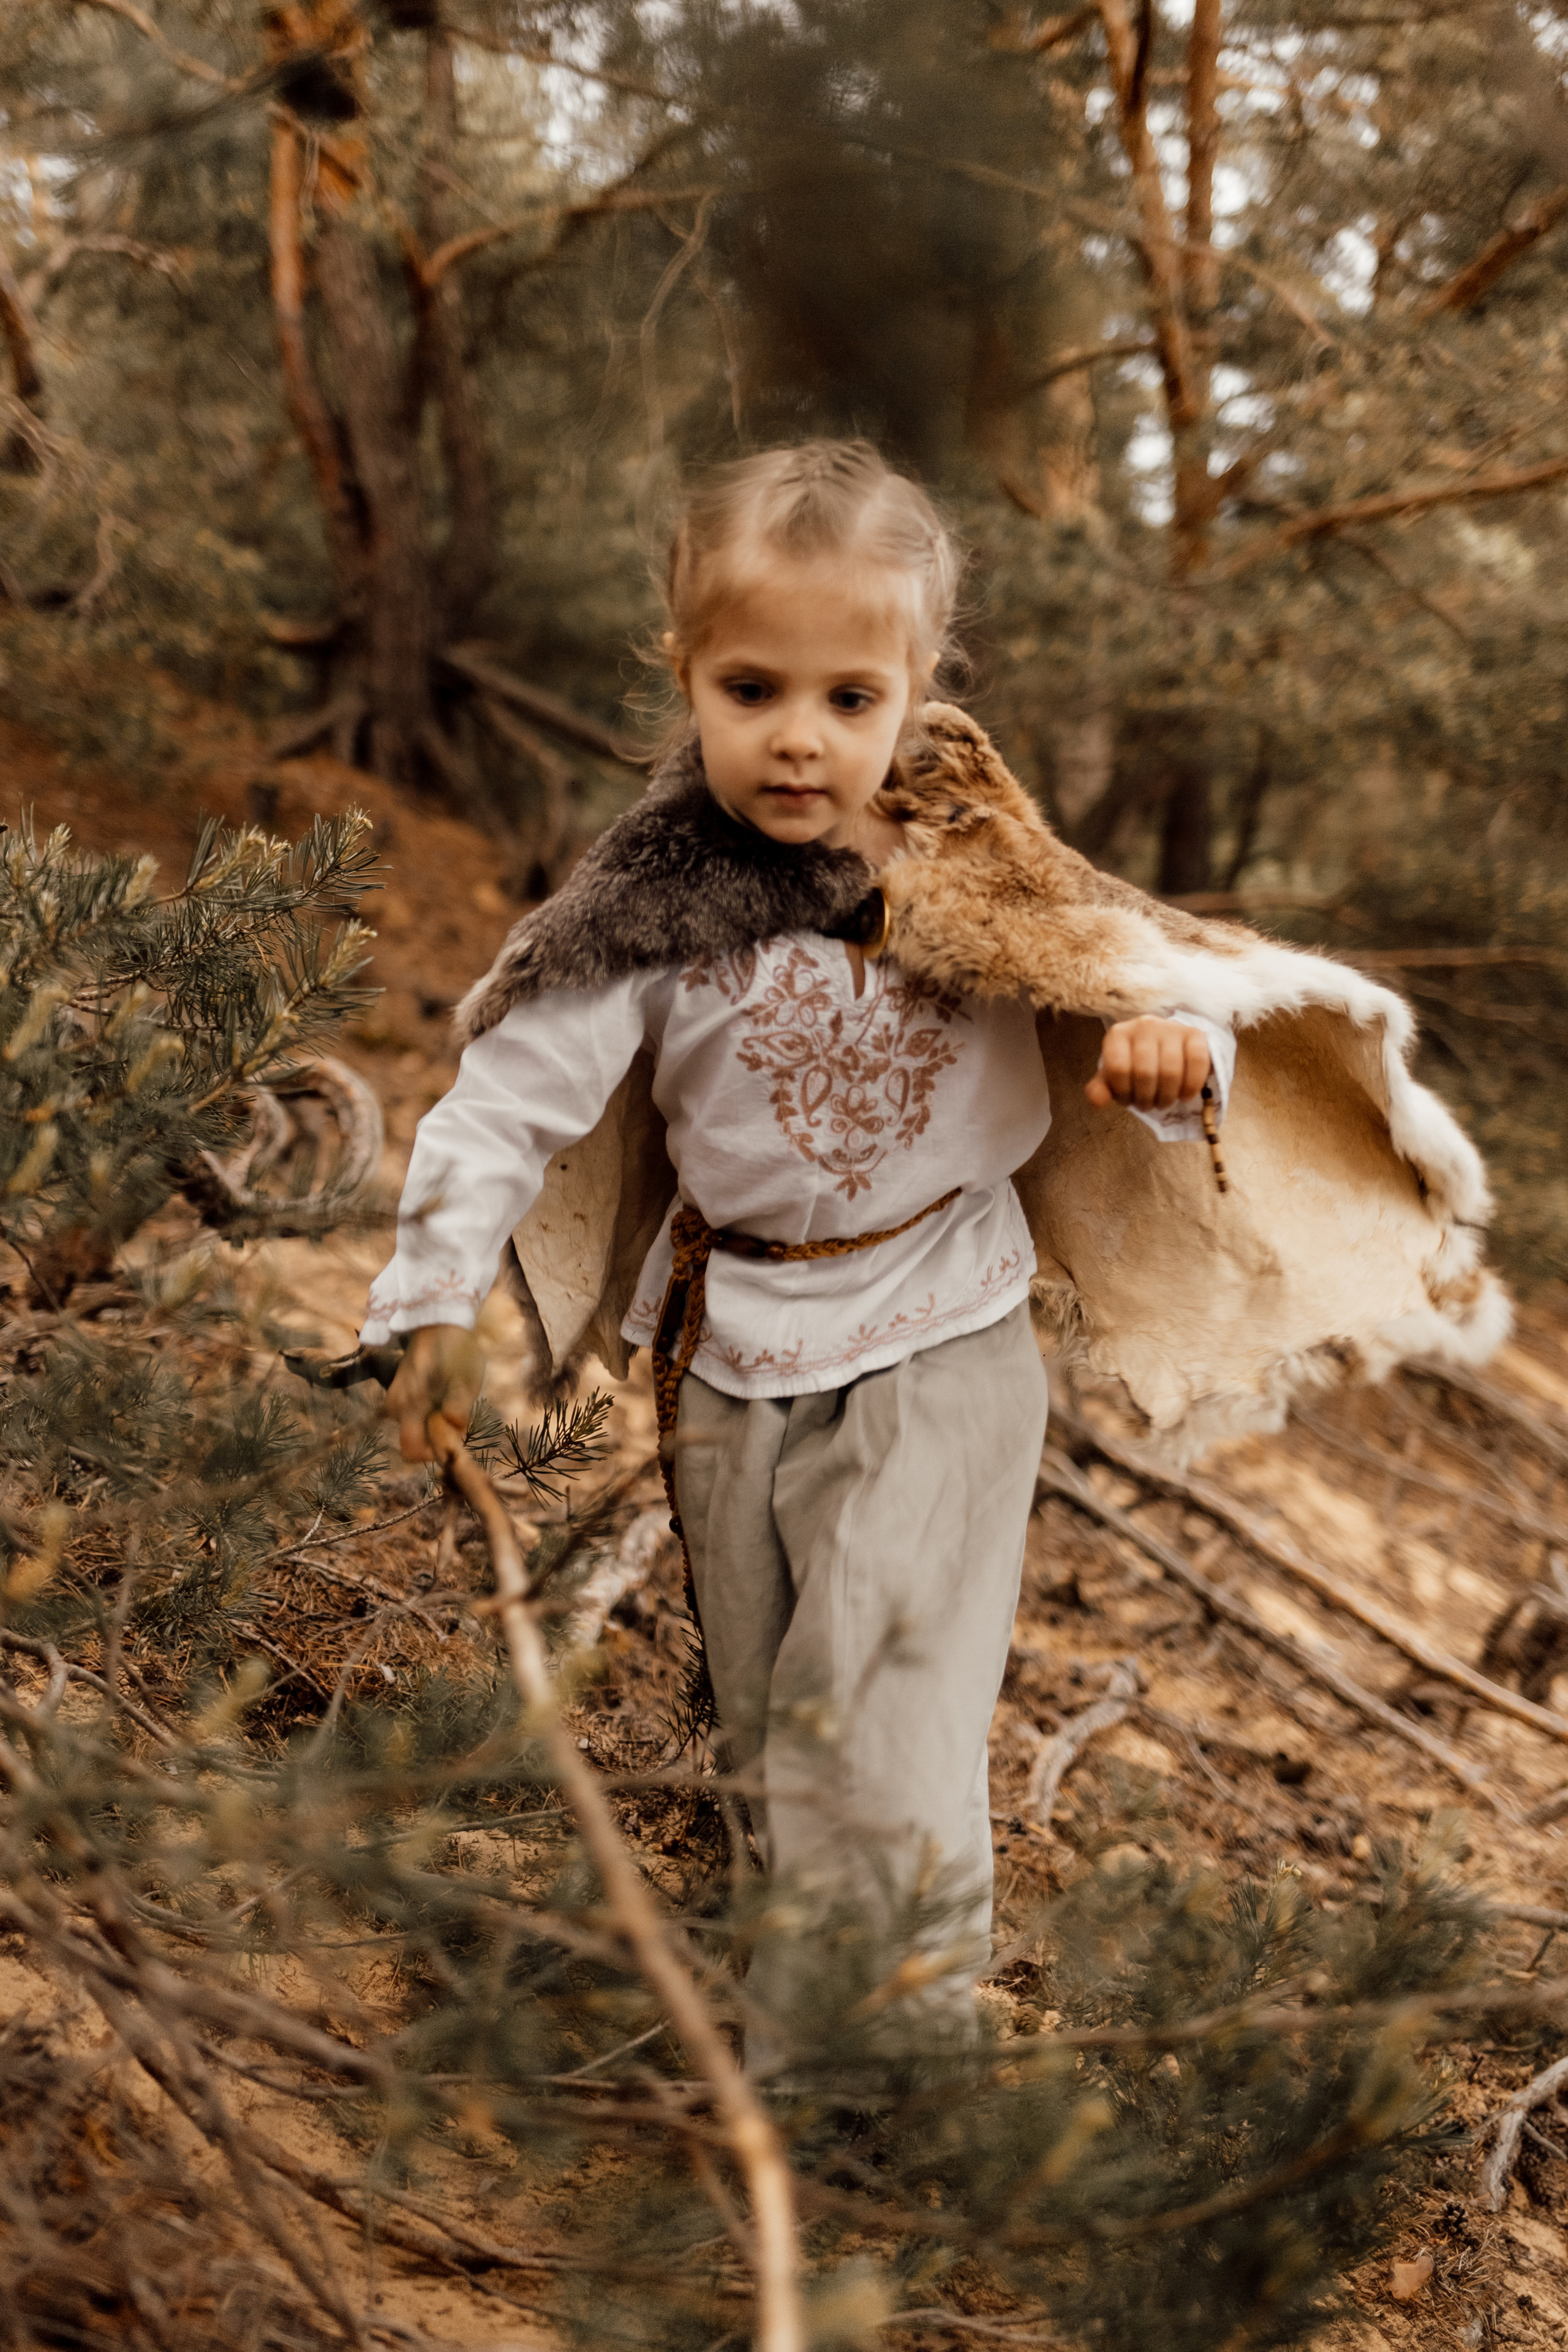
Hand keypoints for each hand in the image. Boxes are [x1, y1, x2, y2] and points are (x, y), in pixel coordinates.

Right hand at [382, 1323, 485, 1462]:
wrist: (440, 1323)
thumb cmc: (457, 1350)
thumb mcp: (466, 1379)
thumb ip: (458, 1406)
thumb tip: (453, 1427)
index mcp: (409, 1405)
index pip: (411, 1451)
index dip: (434, 1451)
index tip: (454, 1434)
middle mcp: (395, 1406)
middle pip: (413, 1442)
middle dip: (435, 1437)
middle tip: (456, 1416)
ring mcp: (394, 1398)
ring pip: (414, 1428)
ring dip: (432, 1424)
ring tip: (451, 1400)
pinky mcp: (398, 1392)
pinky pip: (412, 1415)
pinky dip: (427, 1413)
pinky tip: (441, 1394)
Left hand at [1086, 1017, 1211, 1112]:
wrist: (1167, 1047)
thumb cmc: (1136, 1064)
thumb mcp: (1114, 1077)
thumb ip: (1101, 1088)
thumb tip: (1097, 1101)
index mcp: (1118, 1034)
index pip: (1117, 1068)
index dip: (1123, 1093)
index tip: (1128, 1100)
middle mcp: (1143, 1025)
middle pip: (1144, 1072)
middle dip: (1146, 1098)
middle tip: (1148, 1105)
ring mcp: (1170, 1027)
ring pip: (1171, 1071)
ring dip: (1167, 1096)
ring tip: (1164, 1102)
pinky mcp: (1195, 1034)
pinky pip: (1197, 1062)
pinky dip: (1191, 1085)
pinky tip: (1185, 1095)